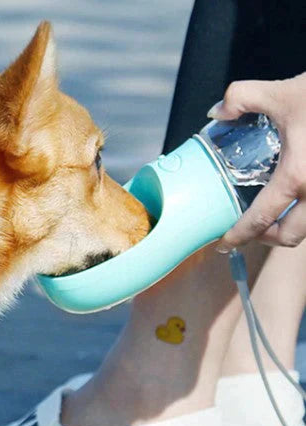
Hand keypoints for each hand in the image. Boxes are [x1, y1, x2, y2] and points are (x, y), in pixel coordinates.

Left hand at [207, 72, 305, 250]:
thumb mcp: (281, 92)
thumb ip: (241, 97)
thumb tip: (217, 112)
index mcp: (297, 175)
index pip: (259, 219)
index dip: (237, 236)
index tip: (223, 244)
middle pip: (289, 236)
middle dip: (265, 239)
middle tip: (249, 230)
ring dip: (289, 229)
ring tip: (273, 217)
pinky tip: (297, 200)